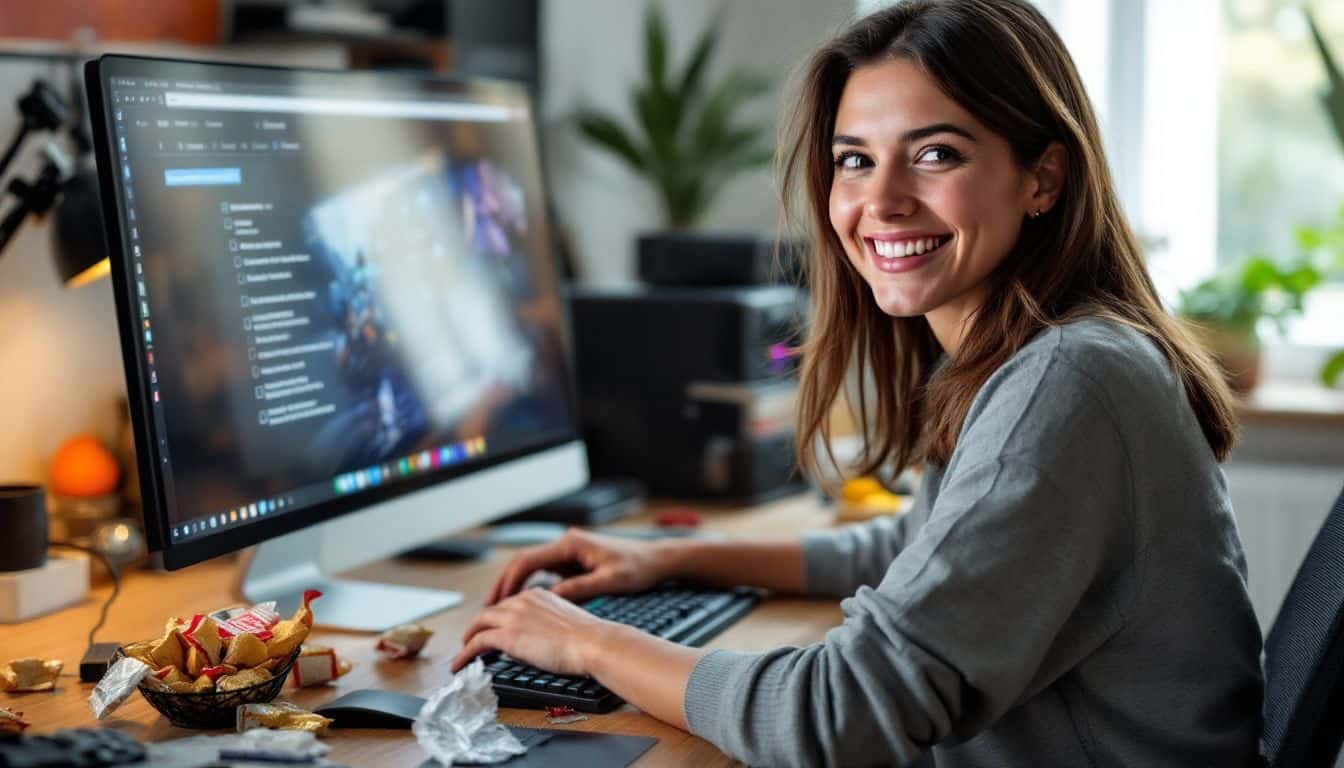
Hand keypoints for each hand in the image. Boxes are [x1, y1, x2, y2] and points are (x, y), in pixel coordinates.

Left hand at [451, 588, 620, 675]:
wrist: (592, 643)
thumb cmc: (589, 638)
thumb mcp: (566, 623)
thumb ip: (548, 624)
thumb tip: (539, 639)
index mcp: (538, 594)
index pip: (510, 603)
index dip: (499, 617)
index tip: (494, 626)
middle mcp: (522, 600)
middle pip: (492, 610)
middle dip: (480, 624)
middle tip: (473, 637)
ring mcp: (513, 616)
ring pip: (479, 622)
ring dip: (469, 637)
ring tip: (463, 649)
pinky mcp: (507, 635)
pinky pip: (477, 642)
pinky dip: (465, 653)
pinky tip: (460, 663)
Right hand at [486, 529, 673, 604]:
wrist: (657, 560)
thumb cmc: (637, 567)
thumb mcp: (609, 581)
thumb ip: (579, 588)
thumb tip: (550, 599)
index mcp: (571, 544)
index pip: (528, 560)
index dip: (509, 581)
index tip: (496, 601)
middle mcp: (566, 544)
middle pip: (524, 561)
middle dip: (505, 583)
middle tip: (489, 607)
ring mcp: (569, 552)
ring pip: (532, 567)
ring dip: (516, 586)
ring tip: (501, 609)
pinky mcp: (574, 562)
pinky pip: (545, 573)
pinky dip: (532, 587)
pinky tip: (526, 605)